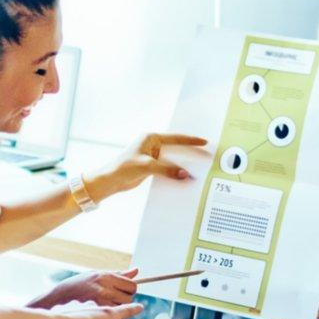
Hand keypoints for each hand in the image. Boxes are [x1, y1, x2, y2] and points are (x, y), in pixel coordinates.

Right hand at [34, 269, 138, 308]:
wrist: (57, 298)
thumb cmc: (78, 285)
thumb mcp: (96, 274)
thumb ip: (118, 275)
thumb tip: (136, 271)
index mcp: (105, 276)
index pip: (131, 285)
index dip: (130, 290)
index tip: (124, 292)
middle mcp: (104, 287)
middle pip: (129, 297)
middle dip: (125, 300)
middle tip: (113, 300)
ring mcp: (99, 301)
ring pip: (121, 308)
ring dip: (116, 308)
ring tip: (104, 306)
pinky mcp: (95, 313)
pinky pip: (111, 316)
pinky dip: (108, 316)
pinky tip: (98, 312)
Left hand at [88, 133, 208, 200]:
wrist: (111, 180)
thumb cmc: (123, 168)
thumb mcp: (147, 167)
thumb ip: (167, 170)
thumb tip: (184, 174)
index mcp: (151, 138)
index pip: (176, 138)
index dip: (191, 140)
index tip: (204, 142)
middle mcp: (153, 145)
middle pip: (177, 148)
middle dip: (191, 152)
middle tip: (206, 155)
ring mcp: (153, 156)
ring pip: (173, 160)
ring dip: (184, 165)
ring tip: (199, 168)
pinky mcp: (152, 167)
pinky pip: (168, 169)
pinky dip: (176, 173)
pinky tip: (185, 178)